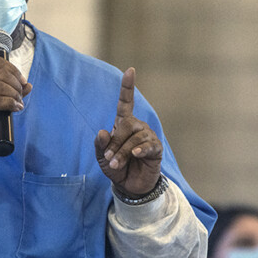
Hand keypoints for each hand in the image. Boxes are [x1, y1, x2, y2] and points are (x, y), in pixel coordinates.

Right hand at [0, 57, 30, 149]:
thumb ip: (7, 89)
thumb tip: (29, 85)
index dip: (13, 70)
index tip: (22, 81)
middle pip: (1, 73)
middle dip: (16, 84)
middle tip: (21, 94)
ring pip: (1, 87)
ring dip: (15, 95)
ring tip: (18, 102)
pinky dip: (11, 104)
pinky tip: (16, 108)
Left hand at [94, 67, 162, 196]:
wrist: (130, 186)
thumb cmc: (117, 168)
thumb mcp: (102, 158)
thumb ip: (100, 145)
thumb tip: (102, 132)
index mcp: (123, 125)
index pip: (126, 103)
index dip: (127, 87)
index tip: (130, 70)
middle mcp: (137, 127)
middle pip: (127, 125)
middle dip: (116, 142)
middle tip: (109, 158)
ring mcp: (148, 137)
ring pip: (135, 138)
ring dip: (123, 152)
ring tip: (116, 164)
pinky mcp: (156, 149)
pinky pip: (149, 146)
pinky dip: (140, 150)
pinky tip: (135, 155)